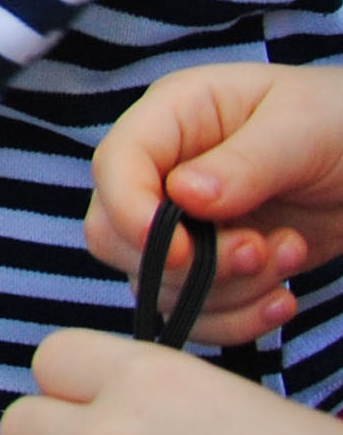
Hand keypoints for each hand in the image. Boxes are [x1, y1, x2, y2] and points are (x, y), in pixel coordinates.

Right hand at [85, 63, 342, 345]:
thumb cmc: (339, 120)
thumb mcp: (301, 128)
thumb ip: (243, 162)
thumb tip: (183, 196)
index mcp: (173, 115)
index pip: (114, 165)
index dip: (133, 214)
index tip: (184, 253)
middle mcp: (165, 169)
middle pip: (113, 233)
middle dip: (183, 264)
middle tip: (257, 251)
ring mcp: (185, 222)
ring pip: (154, 283)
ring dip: (226, 292)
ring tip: (290, 254)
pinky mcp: (212, 266)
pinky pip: (193, 312)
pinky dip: (237, 320)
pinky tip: (284, 299)